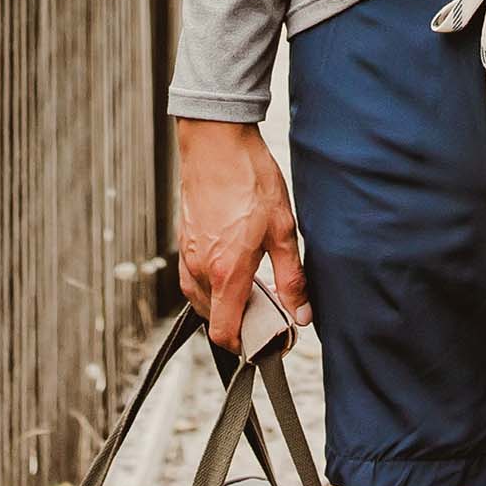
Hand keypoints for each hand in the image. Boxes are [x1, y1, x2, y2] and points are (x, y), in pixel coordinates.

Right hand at [173, 119, 313, 353]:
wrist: (216, 141)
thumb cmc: (249, 179)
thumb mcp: (282, 229)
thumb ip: (292, 277)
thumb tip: (301, 314)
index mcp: (226, 272)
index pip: (225, 333)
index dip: (246, 344)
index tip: (268, 335)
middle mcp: (201, 270)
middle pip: (213, 319)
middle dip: (240, 321)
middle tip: (269, 305)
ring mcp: (188, 255)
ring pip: (202, 300)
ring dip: (226, 302)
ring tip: (254, 283)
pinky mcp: (184, 242)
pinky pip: (194, 279)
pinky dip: (212, 284)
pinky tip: (234, 264)